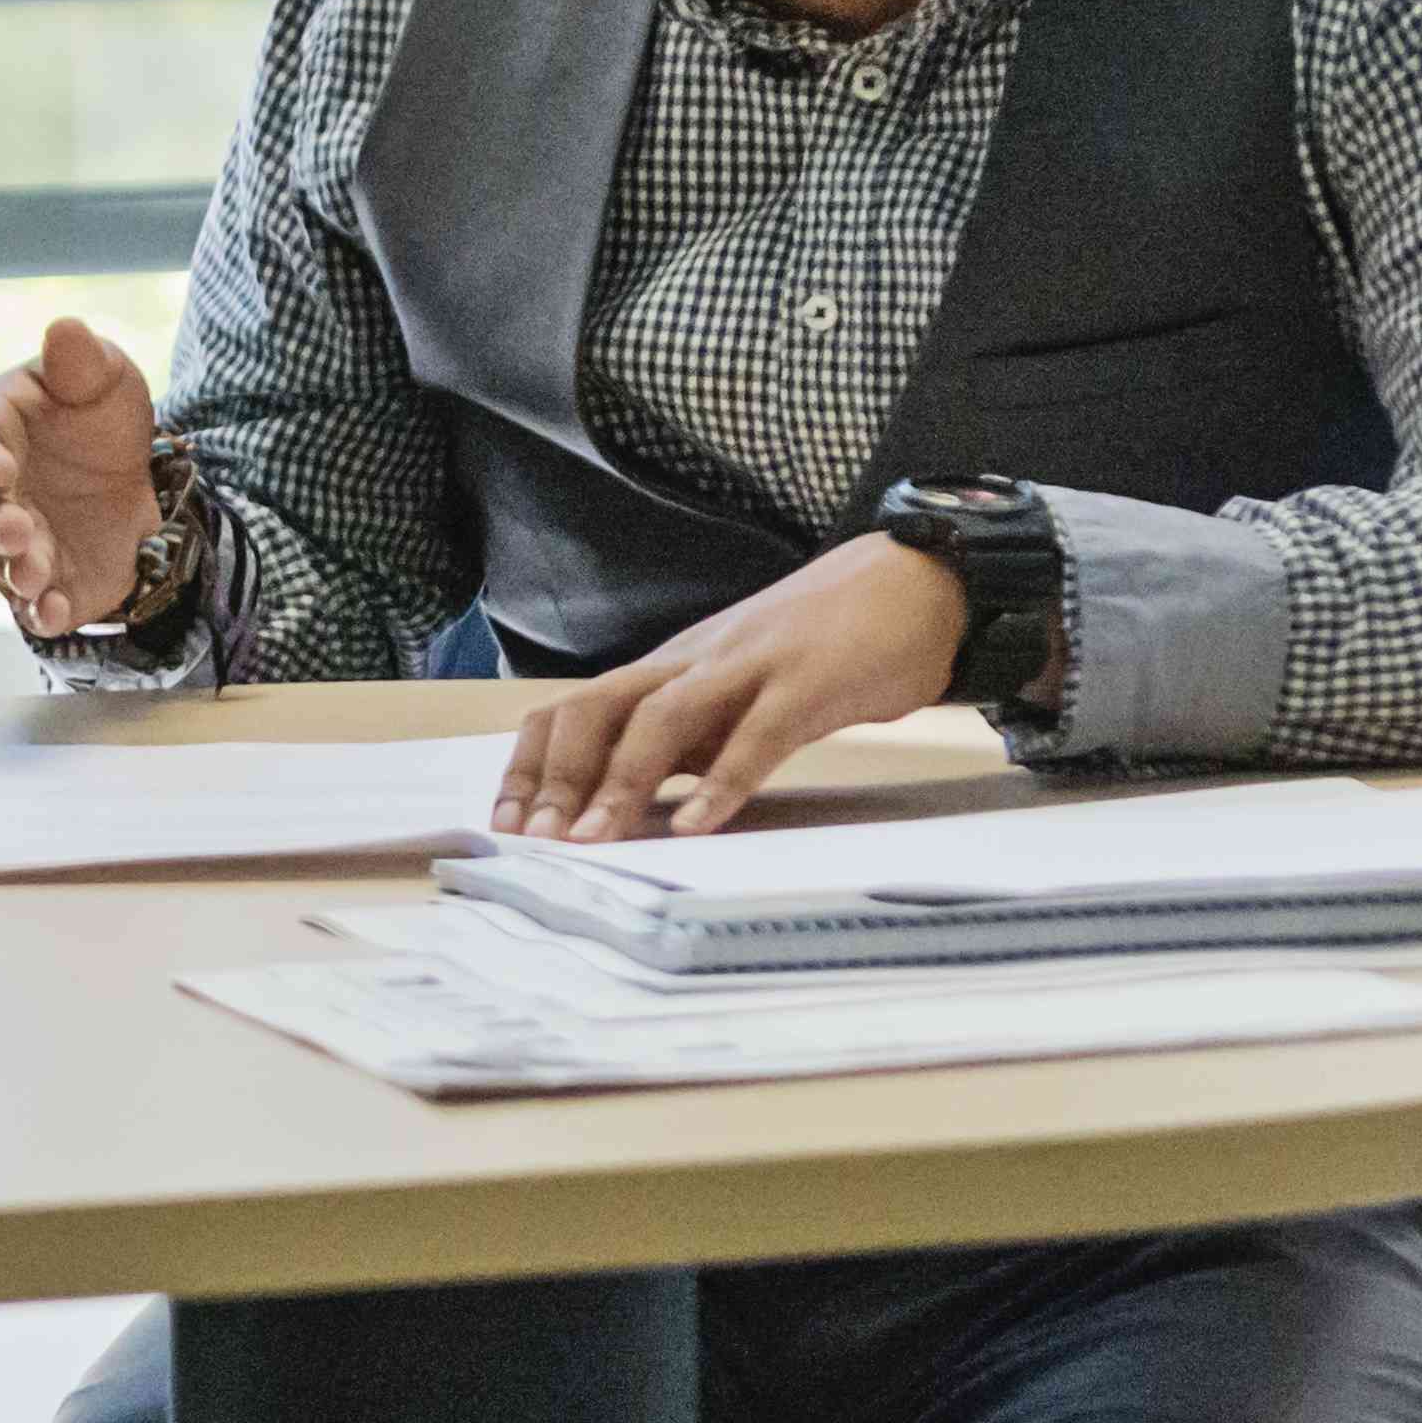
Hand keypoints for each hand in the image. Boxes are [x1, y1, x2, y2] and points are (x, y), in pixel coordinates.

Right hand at [0, 318, 163, 632]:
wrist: (133, 479)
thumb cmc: (95, 416)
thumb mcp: (104, 379)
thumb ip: (82, 361)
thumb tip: (64, 329)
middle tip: (15, 527)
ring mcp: (10, 544)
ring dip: (16, 571)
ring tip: (36, 574)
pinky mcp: (45, 584)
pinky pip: (34, 607)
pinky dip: (42, 613)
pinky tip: (57, 613)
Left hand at [492, 535, 967, 840]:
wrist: (913, 582)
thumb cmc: (819, 647)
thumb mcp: (736, 692)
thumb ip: (690, 740)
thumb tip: (631, 804)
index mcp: (670, 668)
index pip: (572, 708)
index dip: (531, 764)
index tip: (508, 822)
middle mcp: (692, 662)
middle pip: (597, 709)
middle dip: (558, 777)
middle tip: (539, 840)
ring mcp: (747, 668)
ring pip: (662, 718)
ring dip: (622, 782)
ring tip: (596, 840)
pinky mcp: (807, 684)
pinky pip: (756, 736)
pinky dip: (722, 783)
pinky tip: (698, 826)